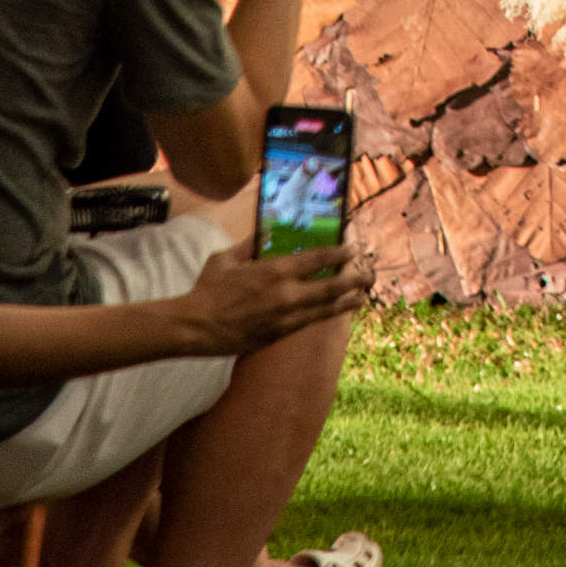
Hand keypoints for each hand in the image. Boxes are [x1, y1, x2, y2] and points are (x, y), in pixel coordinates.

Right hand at [173, 244, 370, 355]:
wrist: (196, 326)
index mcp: (274, 270)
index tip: (352, 250)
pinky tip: (336, 311)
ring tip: (363, 297)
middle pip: (332, 287)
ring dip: (348, 302)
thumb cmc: (208, 289)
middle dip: (355, 280)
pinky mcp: (281, 333)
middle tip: (369, 275)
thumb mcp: (225, 259)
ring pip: (326, 309)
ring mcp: (286, 316)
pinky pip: (309, 322)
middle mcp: (286, 293)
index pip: (317, 259)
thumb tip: (264, 233)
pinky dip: (325, 315)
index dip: (339, 254)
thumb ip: (249, 245)